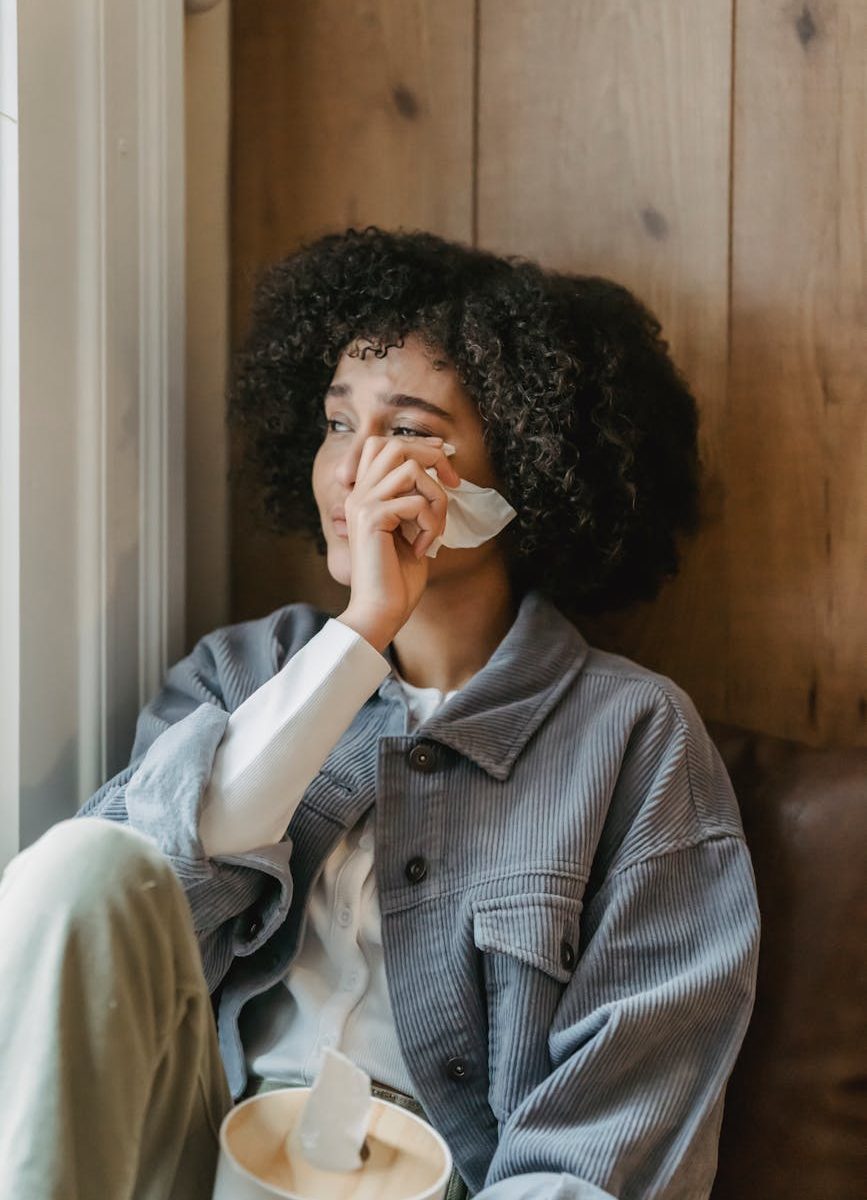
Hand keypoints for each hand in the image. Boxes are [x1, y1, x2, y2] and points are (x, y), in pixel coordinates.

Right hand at [336, 436, 459, 650]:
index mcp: (364, 495)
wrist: (380, 611)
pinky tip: (423, 548)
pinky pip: (415, 502)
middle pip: (395, 445)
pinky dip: (430, 524)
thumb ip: (415, 501)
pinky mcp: (372, 518)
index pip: (382, 445)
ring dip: (435, 498)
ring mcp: (362, 504)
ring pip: (411, 469)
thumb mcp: (410, 530)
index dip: (418, 446)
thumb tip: (440, 474)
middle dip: (432, 459)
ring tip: (434, 529)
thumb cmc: (397, 578)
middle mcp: (358, 494)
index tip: (444, 468)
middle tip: (452, 485)